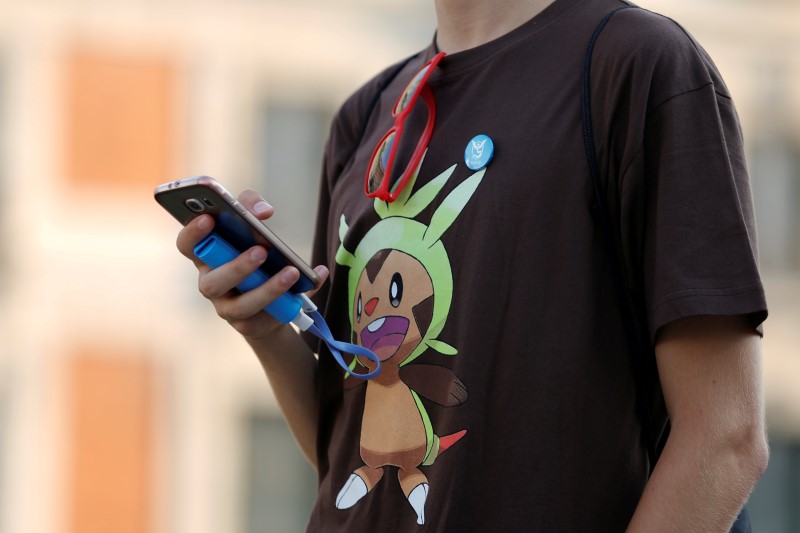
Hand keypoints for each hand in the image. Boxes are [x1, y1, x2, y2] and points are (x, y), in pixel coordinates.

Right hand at [175, 189, 328, 339]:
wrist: (266, 298)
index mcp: (206, 257)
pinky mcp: (249, 324)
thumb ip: (251, 207)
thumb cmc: (252, 253)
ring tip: (292, 272)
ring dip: (268, 288)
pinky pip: (270, 314)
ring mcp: (227, 307)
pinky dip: (293, 297)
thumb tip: (264, 211)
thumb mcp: (250, 225)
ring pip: (242, 304)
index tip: (208, 219)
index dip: (192, 233)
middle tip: (261, 251)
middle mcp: (211, 283)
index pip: (187, 246)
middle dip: (237, 267)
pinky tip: (312, 280)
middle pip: (213, 281)